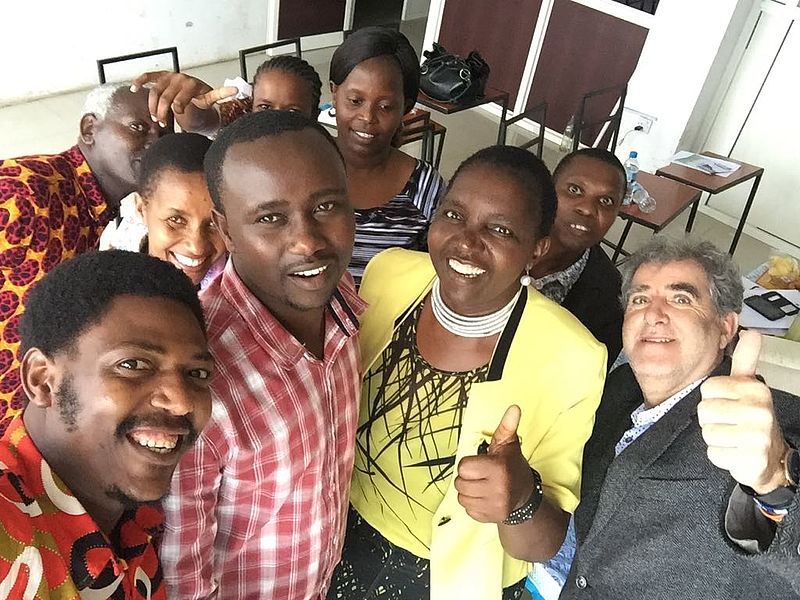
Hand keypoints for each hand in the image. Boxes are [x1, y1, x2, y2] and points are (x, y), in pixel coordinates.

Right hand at [130, 71, 236, 127]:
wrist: (195, 92)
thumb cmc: (203, 100)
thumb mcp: (211, 100)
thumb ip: (220, 96)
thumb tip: (237, 90)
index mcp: (194, 85)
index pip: (181, 96)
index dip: (178, 105)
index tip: (178, 114)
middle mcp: (181, 78)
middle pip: (166, 96)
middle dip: (164, 112)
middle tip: (163, 123)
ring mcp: (170, 77)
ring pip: (155, 91)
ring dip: (153, 106)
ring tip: (156, 118)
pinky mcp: (161, 76)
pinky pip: (149, 76)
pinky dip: (141, 81)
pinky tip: (134, 88)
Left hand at [455, 405, 534, 522]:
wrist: (525, 498)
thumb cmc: (513, 467)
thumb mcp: (509, 445)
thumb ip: (507, 426)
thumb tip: (514, 408)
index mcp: (498, 469)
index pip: (464, 467)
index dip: (469, 464)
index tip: (480, 464)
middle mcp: (497, 490)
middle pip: (460, 483)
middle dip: (467, 478)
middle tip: (481, 476)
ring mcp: (494, 506)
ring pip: (461, 498)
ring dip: (468, 492)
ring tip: (482, 486)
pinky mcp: (490, 518)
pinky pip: (467, 510)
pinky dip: (473, 505)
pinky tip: (484, 498)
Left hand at [698, 330, 787, 493]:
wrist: (770, 457)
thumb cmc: (753, 419)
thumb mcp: (749, 387)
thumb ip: (746, 360)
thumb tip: (752, 333)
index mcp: (754, 388)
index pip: (707, 388)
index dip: (712, 399)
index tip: (729, 404)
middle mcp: (759, 409)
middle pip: (704, 411)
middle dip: (712, 420)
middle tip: (731, 423)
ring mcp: (757, 434)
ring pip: (708, 432)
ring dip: (716, 438)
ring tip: (733, 437)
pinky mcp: (752, 458)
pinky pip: (714, 453)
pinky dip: (720, 455)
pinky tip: (735, 452)